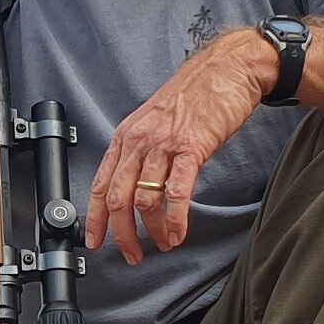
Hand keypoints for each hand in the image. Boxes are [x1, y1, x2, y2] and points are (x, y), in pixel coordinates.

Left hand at [85, 29, 278, 263]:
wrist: (228, 69)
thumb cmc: (197, 94)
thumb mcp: (156, 121)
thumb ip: (144, 151)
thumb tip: (138, 186)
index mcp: (127, 136)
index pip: (101, 184)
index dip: (95, 218)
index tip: (95, 242)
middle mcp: (139, 140)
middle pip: (118, 198)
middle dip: (122, 234)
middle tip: (132, 255)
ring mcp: (164, 144)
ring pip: (144, 198)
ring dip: (153, 230)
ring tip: (164, 244)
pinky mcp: (191, 147)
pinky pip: (176, 191)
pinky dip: (175, 219)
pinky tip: (177, 233)